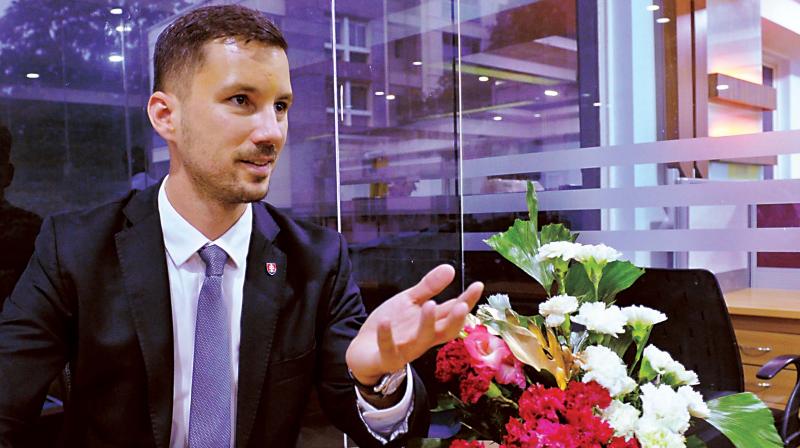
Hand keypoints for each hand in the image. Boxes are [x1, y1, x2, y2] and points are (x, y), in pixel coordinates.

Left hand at [346, 264, 483, 384]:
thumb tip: (451, 268)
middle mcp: (424, 338)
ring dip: (426, 324)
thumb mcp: (410, 302)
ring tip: (430, 304)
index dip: (467, 301)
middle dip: (456, 320)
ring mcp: (406, 349)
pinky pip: (388, 348)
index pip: (453, 312)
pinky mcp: (387, 358)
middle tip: (463, 305)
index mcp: (432, 324)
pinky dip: (386, 336)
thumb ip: (429, 287)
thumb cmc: (393, 326)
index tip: (478, 285)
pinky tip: (385, 321)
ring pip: (421, 341)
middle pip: (445, 331)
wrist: (365, 349)